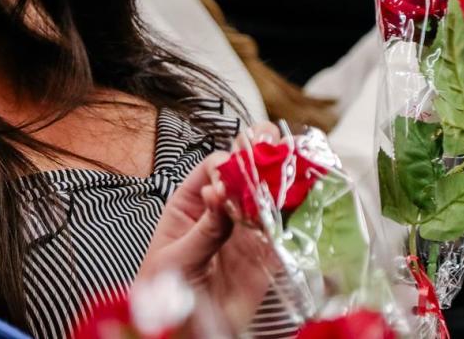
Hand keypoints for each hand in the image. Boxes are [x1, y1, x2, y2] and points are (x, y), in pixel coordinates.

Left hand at [140, 130, 279, 331]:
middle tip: (276, 144)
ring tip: (295, 170)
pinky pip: (282, 236)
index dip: (228, 165)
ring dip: (282, 183)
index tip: (235, 175)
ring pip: (268, 200)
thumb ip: (202, 229)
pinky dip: (293, 221)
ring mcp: (244, 234)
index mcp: (190, 204)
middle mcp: (221, 213)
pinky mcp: (263, 259)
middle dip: (261, 157)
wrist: (180, 333)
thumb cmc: (163, 292)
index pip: (214, 169)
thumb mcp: (175, 258)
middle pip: (245, 177)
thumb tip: (218, 195)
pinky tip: (300, 208)